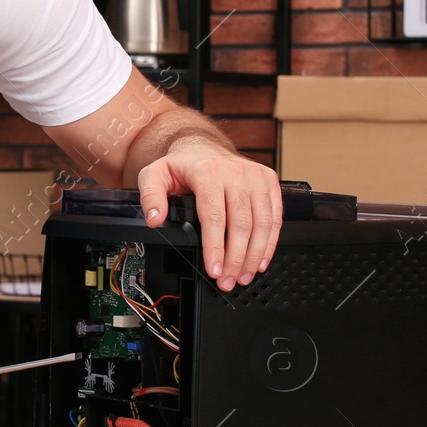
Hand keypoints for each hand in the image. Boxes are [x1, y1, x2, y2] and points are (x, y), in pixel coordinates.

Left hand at [137, 139, 282, 291]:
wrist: (202, 146)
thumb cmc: (181, 165)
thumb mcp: (154, 174)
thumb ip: (150, 196)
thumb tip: (154, 219)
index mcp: (208, 171)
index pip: (215, 216)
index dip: (215, 247)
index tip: (214, 270)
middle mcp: (235, 172)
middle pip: (241, 224)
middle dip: (235, 259)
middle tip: (228, 281)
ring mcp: (255, 176)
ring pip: (262, 223)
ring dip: (254, 255)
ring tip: (243, 276)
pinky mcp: (268, 181)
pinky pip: (275, 216)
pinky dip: (270, 242)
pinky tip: (260, 259)